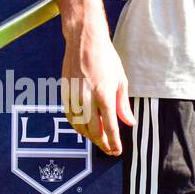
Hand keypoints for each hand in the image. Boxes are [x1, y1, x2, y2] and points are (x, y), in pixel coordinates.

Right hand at [61, 27, 134, 155]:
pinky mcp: (65, 94)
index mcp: (104, 94)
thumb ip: (123, 104)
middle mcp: (87, 98)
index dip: (114, 141)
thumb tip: (129, 122)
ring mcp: (74, 97)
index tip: (118, 151)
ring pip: (80, 127)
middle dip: (103, 143)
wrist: (84, 42)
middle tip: (110, 150)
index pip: (110, 126)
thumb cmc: (106, 59)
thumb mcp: (121, 80)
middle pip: (94, 130)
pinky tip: (86, 130)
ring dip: (90, 137)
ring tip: (101, 141)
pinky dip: (78, 128)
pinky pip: (70, 117)